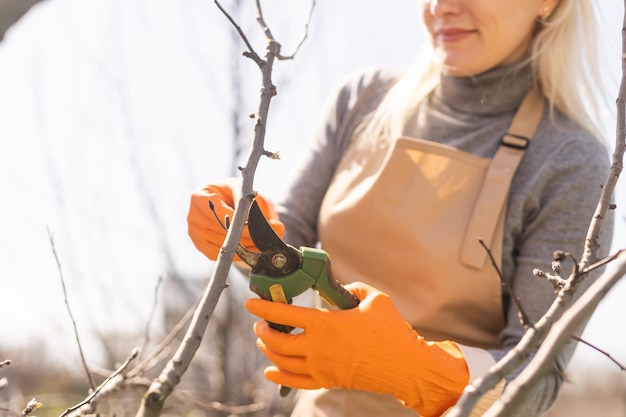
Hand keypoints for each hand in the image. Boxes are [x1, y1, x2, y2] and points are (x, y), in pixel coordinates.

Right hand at [187, 177, 284, 259]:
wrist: (226, 202)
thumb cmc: (234, 193)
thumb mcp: (243, 191)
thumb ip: (255, 205)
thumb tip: (276, 227)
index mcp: (199, 196)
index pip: (217, 211)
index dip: (236, 219)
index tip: (254, 224)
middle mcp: (193, 216)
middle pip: (220, 230)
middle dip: (245, 234)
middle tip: (266, 237)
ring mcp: (195, 233)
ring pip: (222, 244)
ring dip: (245, 245)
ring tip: (262, 242)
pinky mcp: (201, 247)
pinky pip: (220, 254)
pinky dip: (237, 253)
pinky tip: (252, 249)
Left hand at [245, 282, 468, 416]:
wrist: (404, 364)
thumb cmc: (391, 330)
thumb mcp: (374, 298)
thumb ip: (353, 288)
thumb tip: (342, 289)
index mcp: (324, 323)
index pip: (284, 313)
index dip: (263, 307)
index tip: (250, 303)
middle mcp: (317, 346)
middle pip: (277, 340)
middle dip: (263, 330)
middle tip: (260, 323)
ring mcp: (321, 366)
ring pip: (282, 361)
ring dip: (268, 350)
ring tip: (264, 341)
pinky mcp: (328, 380)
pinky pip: (296, 382)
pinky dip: (279, 377)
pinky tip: (270, 371)